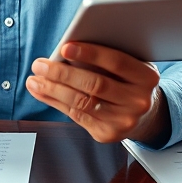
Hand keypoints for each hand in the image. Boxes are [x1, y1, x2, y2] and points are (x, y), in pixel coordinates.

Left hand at [26, 42, 168, 143]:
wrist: (145, 115)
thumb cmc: (129, 81)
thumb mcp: (129, 66)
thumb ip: (106, 59)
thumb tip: (66, 52)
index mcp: (146, 77)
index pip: (117, 62)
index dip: (90, 54)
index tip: (65, 48)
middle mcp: (138, 101)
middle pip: (95, 85)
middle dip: (63, 74)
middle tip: (40, 65)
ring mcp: (123, 121)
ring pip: (81, 102)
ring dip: (53, 90)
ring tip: (34, 79)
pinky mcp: (108, 134)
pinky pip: (76, 115)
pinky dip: (55, 102)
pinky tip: (42, 92)